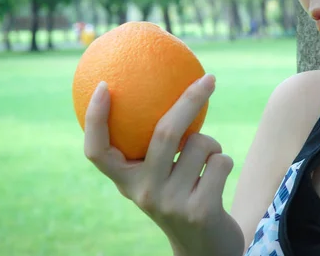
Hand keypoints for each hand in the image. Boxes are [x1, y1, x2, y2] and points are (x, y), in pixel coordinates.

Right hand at [83, 74, 244, 255]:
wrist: (204, 248)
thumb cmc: (181, 197)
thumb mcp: (159, 175)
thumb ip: (156, 145)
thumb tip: (166, 88)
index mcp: (126, 181)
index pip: (97, 152)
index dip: (95, 118)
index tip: (104, 86)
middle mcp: (143, 192)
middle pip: (166, 132)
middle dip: (190, 100)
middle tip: (208, 79)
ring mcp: (170, 203)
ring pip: (201, 144)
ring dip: (212, 144)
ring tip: (205, 163)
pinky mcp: (199, 211)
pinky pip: (220, 161)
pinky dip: (224, 161)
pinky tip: (215, 180)